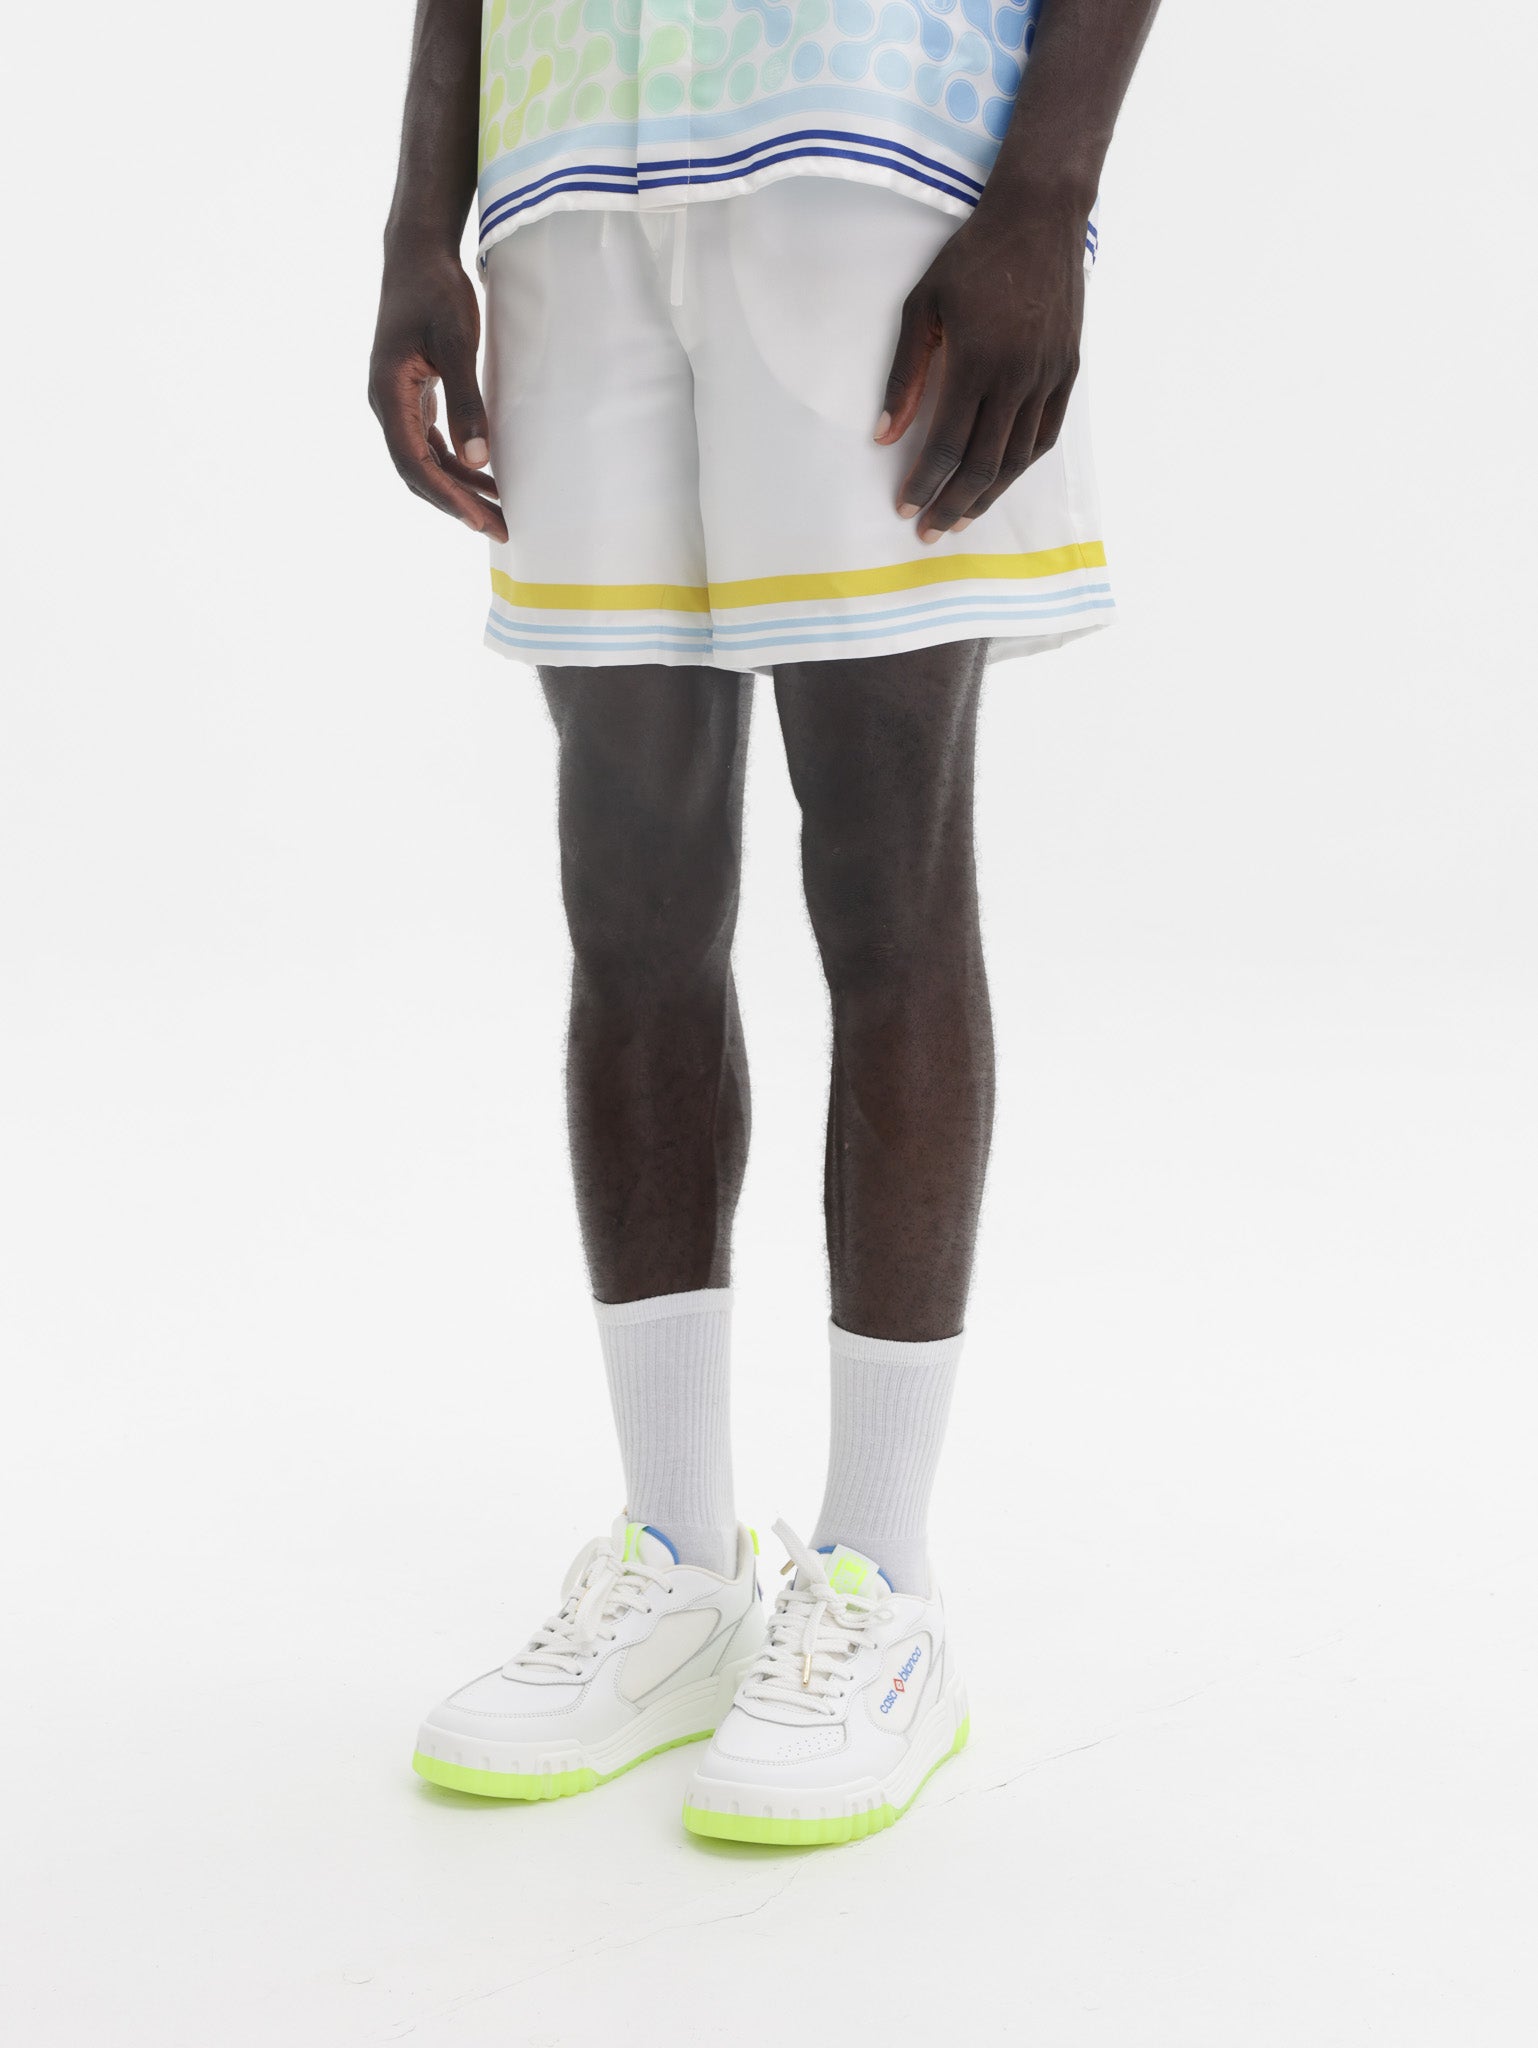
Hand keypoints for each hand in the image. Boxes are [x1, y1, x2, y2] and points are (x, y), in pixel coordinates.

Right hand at [369, 247, 507, 541]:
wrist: (417, 253)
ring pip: (426, 460)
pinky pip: (432, 442)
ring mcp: (398, 402)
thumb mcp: (457, 343)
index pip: (414, 463)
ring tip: (499, 512)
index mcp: (388, 395)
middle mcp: (386, 405)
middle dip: (457, 504)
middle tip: (500, 529)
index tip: (480, 521)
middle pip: (418, 471)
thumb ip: (466, 400)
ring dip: (460, 488)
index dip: (447, 498)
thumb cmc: (434, 291)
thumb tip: (478, 457)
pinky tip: (486, 476)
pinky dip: (458, 463)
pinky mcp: (412, 395)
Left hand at [876, 198, 1086, 540]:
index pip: (946, 446)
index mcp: (977, 362)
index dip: (924, 484)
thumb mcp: (921, 306)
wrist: (1040, 215)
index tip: (905, 508)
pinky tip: (1001, 481)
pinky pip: (1045, 435)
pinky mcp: (1068, 370)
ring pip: (1018, 458)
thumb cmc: (972, 256)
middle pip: (983, 465)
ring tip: (962, 517)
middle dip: (953, 505)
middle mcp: (1017, 377)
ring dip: (988, 496)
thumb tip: (884, 437)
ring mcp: (1048, 376)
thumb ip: (904, 376)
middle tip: (930, 532)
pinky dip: (1021, 466)